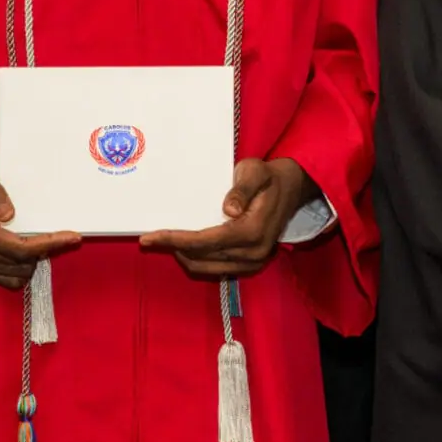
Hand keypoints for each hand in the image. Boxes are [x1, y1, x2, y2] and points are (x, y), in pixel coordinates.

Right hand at [0, 143, 78, 289]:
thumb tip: (9, 215)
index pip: (17, 248)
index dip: (48, 245)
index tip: (73, 237)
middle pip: (18, 264)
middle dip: (45, 252)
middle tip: (64, 236)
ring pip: (12, 275)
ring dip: (33, 262)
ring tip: (48, 241)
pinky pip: (2, 276)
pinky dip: (20, 267)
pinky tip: (31, 250)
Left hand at [139, 157, 316, 279]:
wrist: (291, 188)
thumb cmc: (268, 177)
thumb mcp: (255, 172)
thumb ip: (242, 189)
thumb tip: (230, 209)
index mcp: (252, 231)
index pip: (205, 242)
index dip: (175, 240)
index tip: (150, 237)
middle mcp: (254, 252)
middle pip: (202, 257)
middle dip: (174, 249)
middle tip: (151, 238)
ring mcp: (254, 261)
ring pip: (207, 268)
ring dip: (184, 256)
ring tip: (166, 242)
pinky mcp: (252, 264)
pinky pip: (218, 269)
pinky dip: (198, 260)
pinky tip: (186, 248)